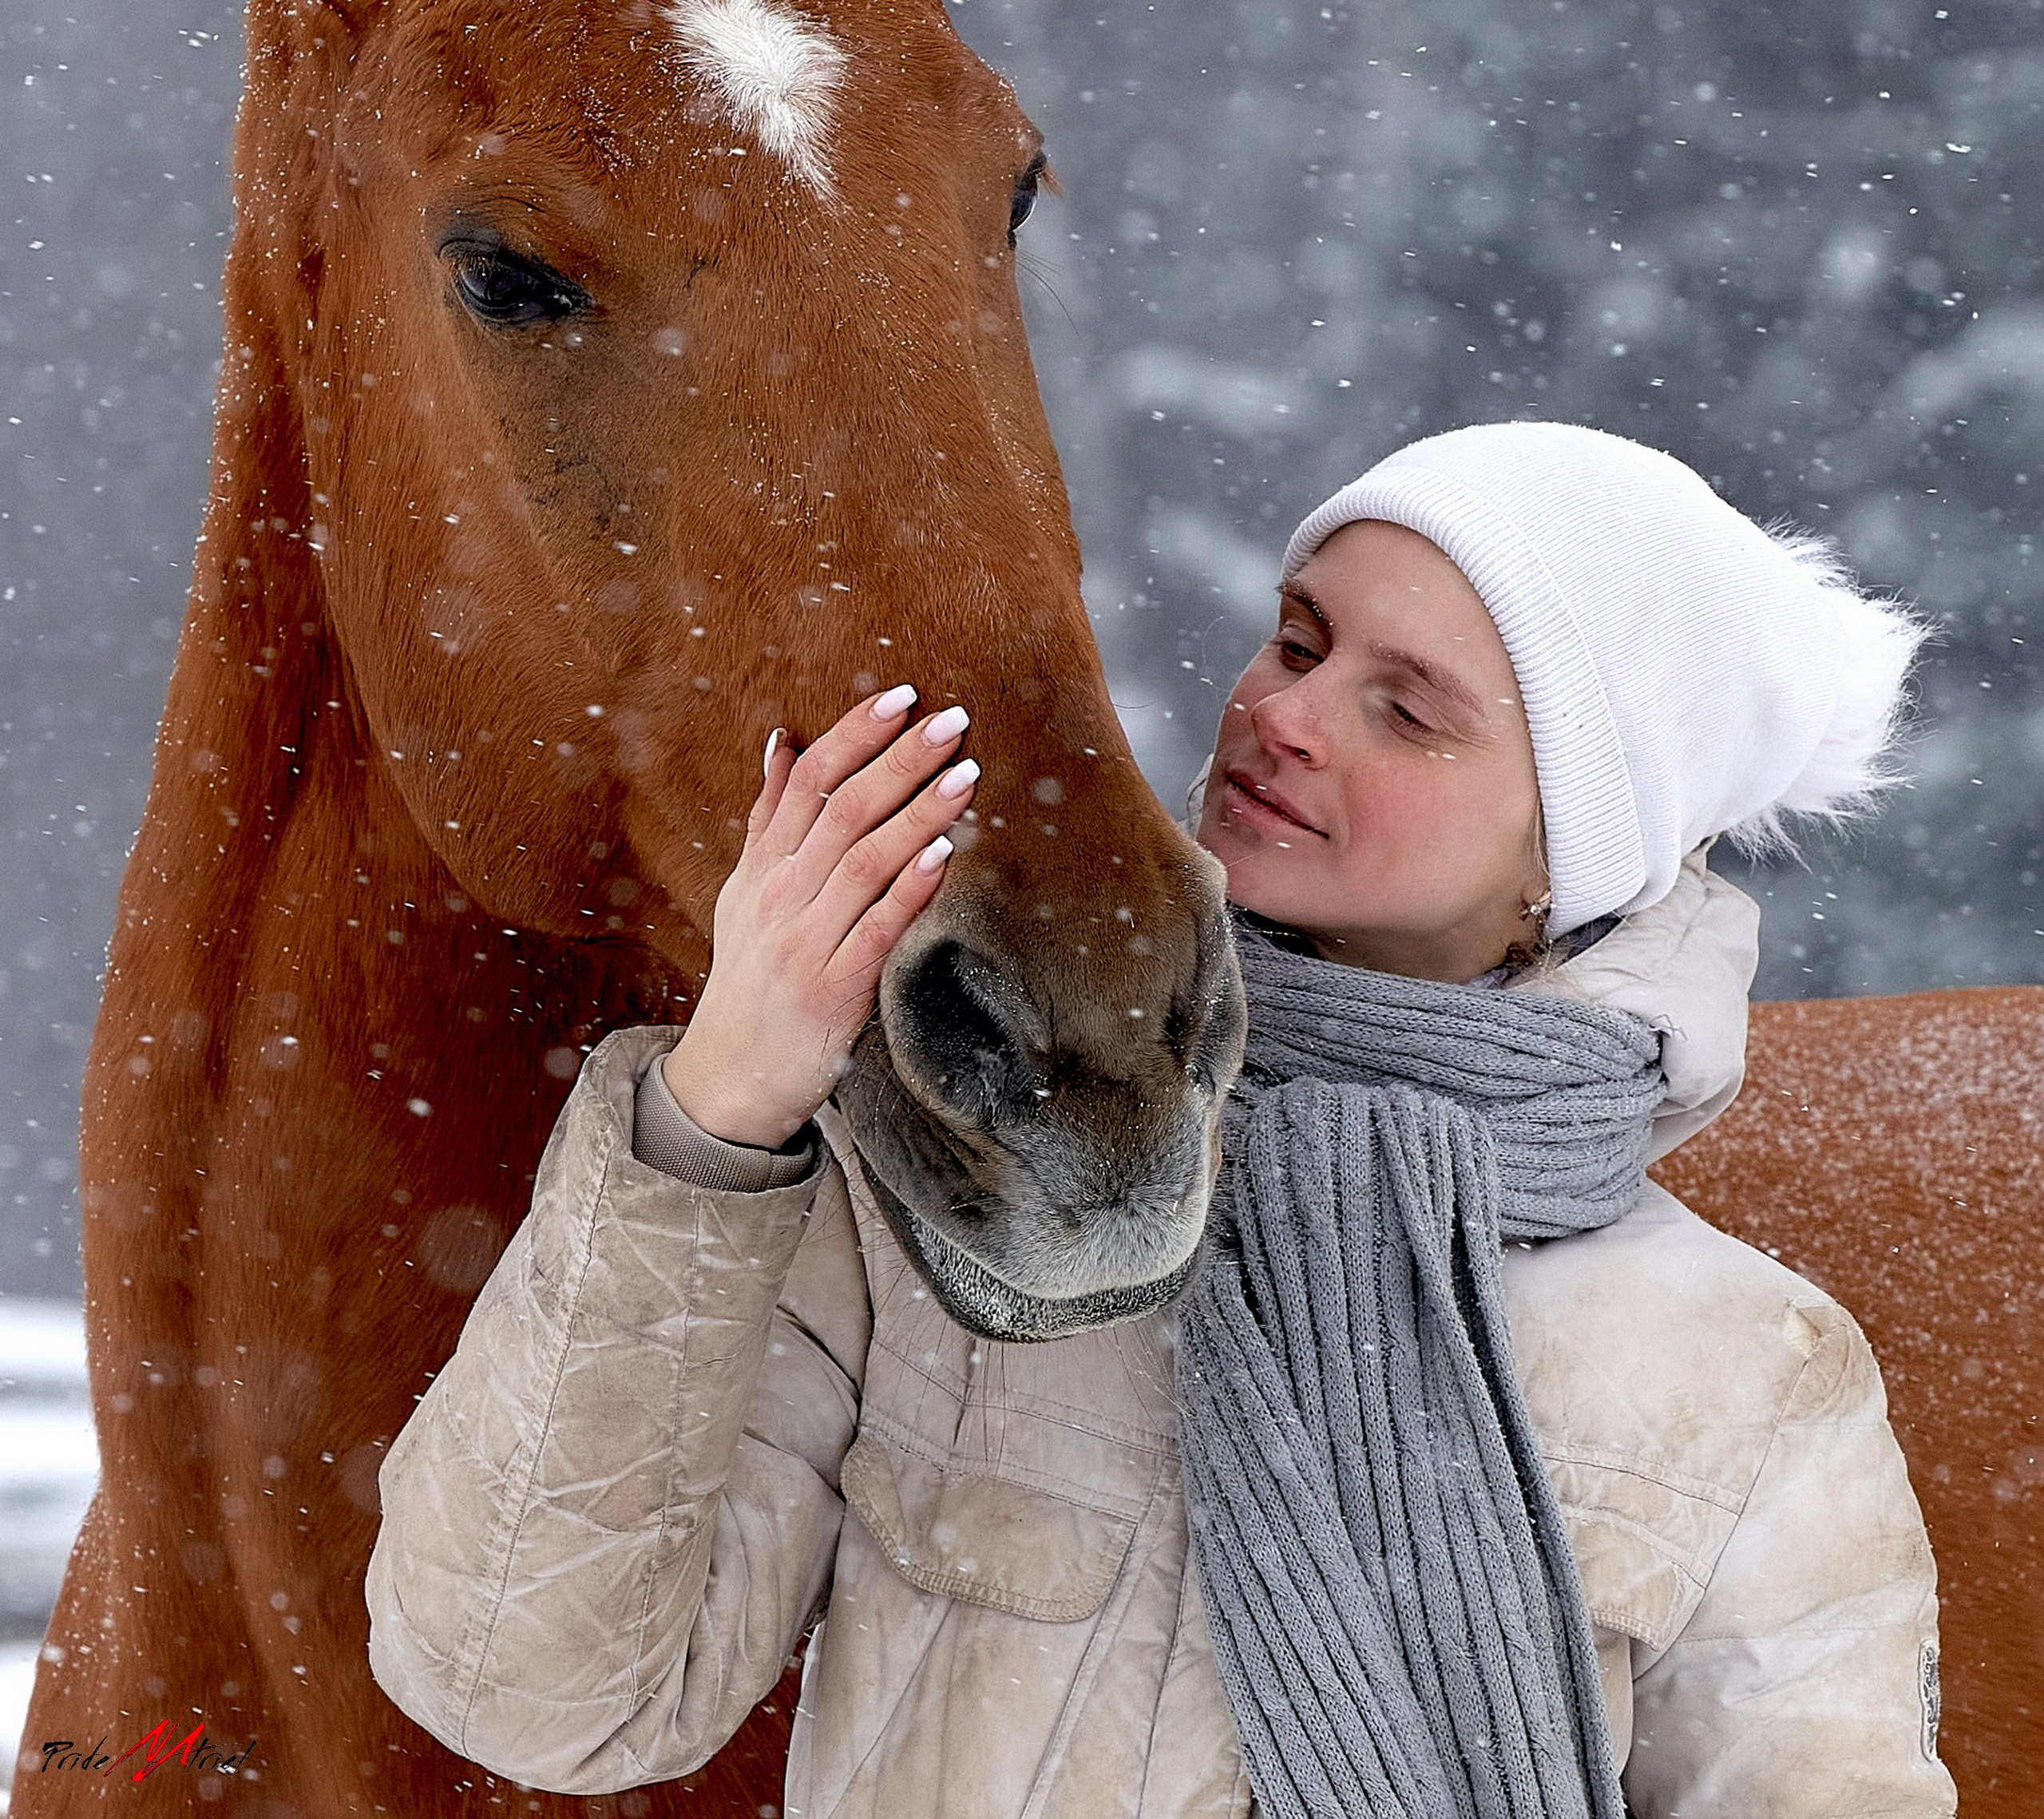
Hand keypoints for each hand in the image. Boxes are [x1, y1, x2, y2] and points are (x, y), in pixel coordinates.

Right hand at [660, 686, 977, 1149]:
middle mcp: (779, 897)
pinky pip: (876, 929)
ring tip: (965, 773)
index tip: (899, 697)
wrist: (730, 1076)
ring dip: (918, 814)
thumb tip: (784, 744)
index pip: (809, 783)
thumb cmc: (748, 978)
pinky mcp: (834, 988)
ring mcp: (806, 942)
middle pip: (843, 811)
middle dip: (899, 761)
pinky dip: (910, 889)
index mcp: (762, 868)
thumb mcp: (743, 893)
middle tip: (950, 720)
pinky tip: (944, 854)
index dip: (854, 736)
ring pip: (864, 863)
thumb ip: (768, 820)